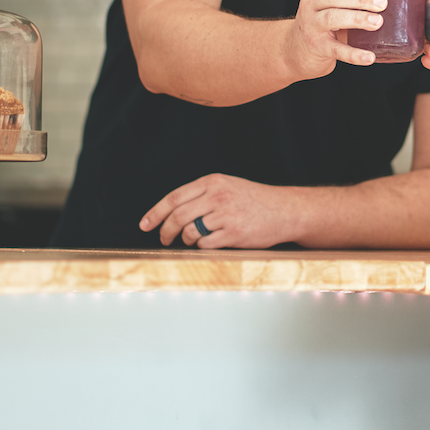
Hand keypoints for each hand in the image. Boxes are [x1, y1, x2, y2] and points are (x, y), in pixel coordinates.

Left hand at [140, 173, 299, 248]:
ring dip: (186, 239)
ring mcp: (226, 215)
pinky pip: (205, 244)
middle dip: (165, 231)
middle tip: (163, 239)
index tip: (144, 224)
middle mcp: (218, 196)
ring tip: (192, 239)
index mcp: (213, 182)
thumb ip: (202, 195)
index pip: (174, 197)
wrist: (285, 210)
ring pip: (190, 232)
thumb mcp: (227, 186)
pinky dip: (202, 247)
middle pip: (177, 216)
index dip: (156, 212)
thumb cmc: (254, 200)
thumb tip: (170, 212)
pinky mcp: (234, 234)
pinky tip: (210, 242)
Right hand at [285, 0, 388, 77]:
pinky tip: (368, 57)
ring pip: (332, 18)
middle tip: (382, 2)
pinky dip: (353, 54)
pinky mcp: (317, 47)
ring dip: (357, 19)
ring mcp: (312, 26)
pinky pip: (336, 50)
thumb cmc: (323, 21)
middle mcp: (311, 3)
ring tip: (377, 22)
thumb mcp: (331, 4)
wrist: (295, 50)